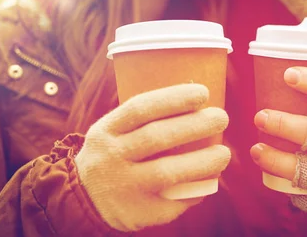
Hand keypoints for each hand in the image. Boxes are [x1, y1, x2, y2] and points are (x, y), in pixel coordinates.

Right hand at [75, 84, 230, 231]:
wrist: (82, 198)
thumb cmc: (116, 153)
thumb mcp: (115, 130)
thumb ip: (145, 119)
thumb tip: (198, 101)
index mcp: (106, 131)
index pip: (141, 108)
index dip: (175, 98)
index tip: (203, 93)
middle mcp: (110, 157)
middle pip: (157, 137)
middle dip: (196, 126)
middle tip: (222, 118)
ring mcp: (122, 187)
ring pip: (167, 172)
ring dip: (203, 162)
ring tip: (224, 154)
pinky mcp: (134, 213)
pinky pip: (171, 202)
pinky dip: (195, 190)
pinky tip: (209, 181)